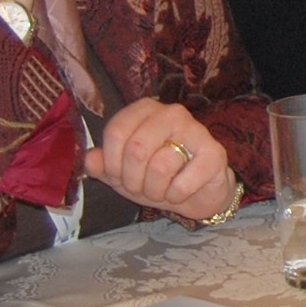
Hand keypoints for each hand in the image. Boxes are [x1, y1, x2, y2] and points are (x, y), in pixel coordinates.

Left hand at [84, 98, 233, 217]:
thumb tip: (91, 159)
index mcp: (145, 110)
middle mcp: (171, 113)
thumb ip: (103, 165)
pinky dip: (175, 196)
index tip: (119, 176)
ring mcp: (196, 130)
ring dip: (155, 190)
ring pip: (160, 167)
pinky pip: (182, 182)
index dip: (112, 163)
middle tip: (141, 188)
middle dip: (133, 180)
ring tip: (161, 190)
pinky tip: (180, 192)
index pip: (116, 132)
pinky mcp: (214, 153)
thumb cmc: (157, 177)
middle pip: (136, 149)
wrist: (197, 193)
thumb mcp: (122, 173)